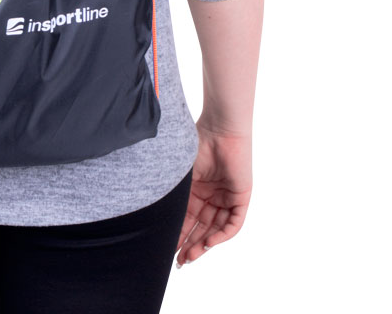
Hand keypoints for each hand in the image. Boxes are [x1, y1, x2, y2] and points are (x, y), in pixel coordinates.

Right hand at [175, 117, 252, 266]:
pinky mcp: (241, 198)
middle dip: (190, 245)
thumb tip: (150, 213)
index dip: (178, 235)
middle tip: (179, 262)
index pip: (187, 218)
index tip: (166, 250)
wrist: (219, 130)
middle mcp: (211, 197)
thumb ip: (173, 194)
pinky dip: (221, 235)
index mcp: (195, 190)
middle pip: (201, 227)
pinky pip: (233, 223)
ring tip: (190, 256)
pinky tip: (208, 242)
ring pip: (216, 229)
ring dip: (203, 244)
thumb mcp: (181, 175)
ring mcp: (226, 198)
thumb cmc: (196, 144)